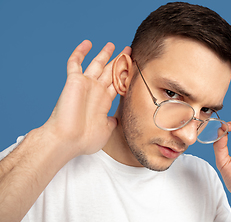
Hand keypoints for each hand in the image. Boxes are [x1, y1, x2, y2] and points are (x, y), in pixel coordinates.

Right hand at [43, 40, 131, 156]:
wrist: (68, 140)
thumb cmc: (85, 139)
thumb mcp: (105, 130)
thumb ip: (111, 122)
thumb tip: (116, 120)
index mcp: (104, 101)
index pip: (117, 83)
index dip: (125, 74)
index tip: (134, 66)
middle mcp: (96, 91)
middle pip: (110, 71)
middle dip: (119, 61)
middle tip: (128, 50)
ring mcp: (86, 85)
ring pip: (96, 64)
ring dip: (104, 54)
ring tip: (112, 44)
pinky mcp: (74, 81)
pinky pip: (75, 62)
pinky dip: (80, 52)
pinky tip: (87, 43)